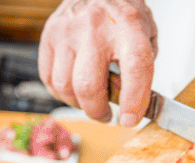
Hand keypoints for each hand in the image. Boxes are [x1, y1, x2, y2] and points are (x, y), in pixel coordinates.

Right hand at [39, 0, 157, 126]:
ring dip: (78, 104)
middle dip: (98, 111)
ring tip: (89, 101)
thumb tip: (133, 103)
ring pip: (65, 86)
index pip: (135, 68)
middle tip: (106, 114)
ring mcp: (68, 32)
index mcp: (127, 27)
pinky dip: (60, 93)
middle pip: (88, 86)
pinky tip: (72, 90)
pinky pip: (49, 78)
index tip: (130, 119)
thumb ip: (142, 68)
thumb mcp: (146, 33)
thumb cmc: (122, 12)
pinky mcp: (49, 36)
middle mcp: (95, 28)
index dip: (134, 100)